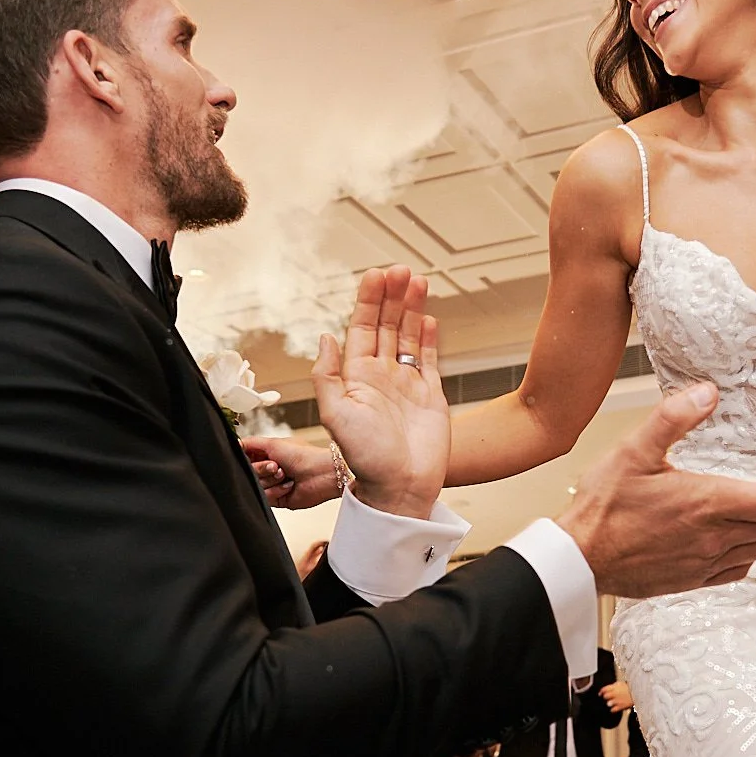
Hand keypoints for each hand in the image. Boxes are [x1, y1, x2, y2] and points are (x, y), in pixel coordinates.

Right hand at [241, 436, 337, 508]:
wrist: (322, 474)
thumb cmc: (305, 456)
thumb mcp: (273, 443)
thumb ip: (251, 443)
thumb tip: (235, 442)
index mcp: (267, 455)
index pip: (245, 459)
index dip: (249, 460)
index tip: (257, 457)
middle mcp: (269, 470)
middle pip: (249, 473)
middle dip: (262, 470)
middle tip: (277, 466)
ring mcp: (273, 484)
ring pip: (255, 486)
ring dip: (271, 480)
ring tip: (285, 475)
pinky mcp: (278, 498)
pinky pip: (265, 498)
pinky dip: (276, 491)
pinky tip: (289, 486)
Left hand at [312, 266, 446, 518]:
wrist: (402, 486)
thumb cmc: (366, 458)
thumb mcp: (335, 415)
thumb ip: (328, 375)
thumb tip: (326, 337)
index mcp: (356, 378)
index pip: (362, 328)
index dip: (368, 301)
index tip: (376, 275)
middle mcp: (380, 376)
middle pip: (386, 326)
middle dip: (392, 297)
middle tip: (401, 269)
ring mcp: (406, 384)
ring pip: (408, 336)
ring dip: (411, 308)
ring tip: (417, 281)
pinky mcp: (429, 394)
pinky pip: (428, 358)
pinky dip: (429, 337)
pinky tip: (428, 317)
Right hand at [555, 384, 755, 598]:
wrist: (580, 557)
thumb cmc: (603, 507)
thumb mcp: (634, 450)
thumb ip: (673, 418)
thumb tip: (707, 393)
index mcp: (707, 503)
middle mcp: (713, 537)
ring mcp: (705, 562)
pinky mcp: (693, 579)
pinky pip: (740, 568)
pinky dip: (750, 548)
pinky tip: (735, 533)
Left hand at [599, 680, 634, 714]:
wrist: (638, 693)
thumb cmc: (630, 688)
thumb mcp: (621, 683)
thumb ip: (613, 686)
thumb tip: (607, 688)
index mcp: (615, 687)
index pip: (604, 689)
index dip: (601, 692)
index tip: (600, 694)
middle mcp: (615, 693)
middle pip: (605, 696)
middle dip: (605, 697)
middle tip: (608, 698)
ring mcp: (618, 700)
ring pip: (608, 703)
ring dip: (609, 703)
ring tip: (612, 703)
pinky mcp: (621, 706)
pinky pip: (613, 709)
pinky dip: (613, 709)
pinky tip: (615, 708)